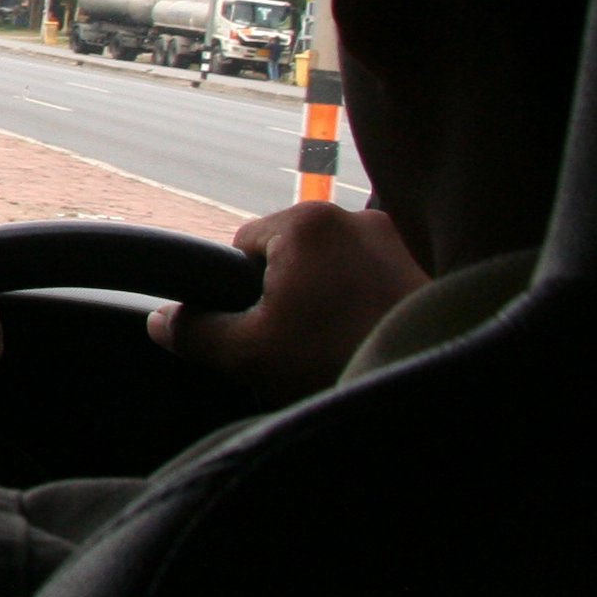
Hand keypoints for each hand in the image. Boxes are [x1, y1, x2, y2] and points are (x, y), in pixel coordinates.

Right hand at [149, 203, 427, 404]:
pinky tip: (377, 337)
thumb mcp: (251, 356)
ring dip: (336, 298)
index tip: (265, 331)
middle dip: (293, 296)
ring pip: (341, 267)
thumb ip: (196, 332)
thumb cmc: (339, 361)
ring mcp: (403, 238)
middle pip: (296, 255)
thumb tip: (160, 321)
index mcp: (306, 223)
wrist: (436, 381)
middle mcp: (356, 215)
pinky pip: (382, 278)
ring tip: (346, 344)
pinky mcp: (434, 264)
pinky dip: (375, 303)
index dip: (242, 295)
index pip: (244, 246)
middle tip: (305, 347)